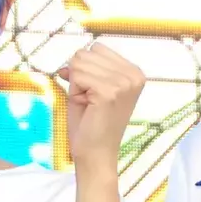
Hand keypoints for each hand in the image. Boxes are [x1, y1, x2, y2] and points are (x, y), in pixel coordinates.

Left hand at [58, 43, 145, 175]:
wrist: (95, 153)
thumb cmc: (90, 122)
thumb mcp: (88, 87)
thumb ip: (83, 68)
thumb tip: (67, 63)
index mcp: (134, 71)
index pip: (96, 48)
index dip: (84, 68)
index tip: (91, 90)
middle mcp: (134, 75)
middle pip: (85, 53)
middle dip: (78, 75)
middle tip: (88, 100)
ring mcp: (124, 83)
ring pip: (79, 62)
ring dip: (76, 84)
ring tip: (88, 103)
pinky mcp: (110, 92)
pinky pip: (76, 75)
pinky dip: (74, 90)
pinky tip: (87, 106)